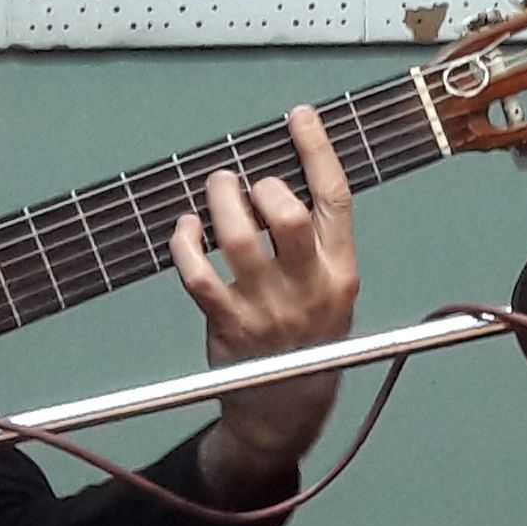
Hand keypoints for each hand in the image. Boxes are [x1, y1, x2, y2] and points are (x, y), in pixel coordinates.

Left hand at [172, 106, 361, 499]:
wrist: (285, 409)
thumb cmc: (306, 338)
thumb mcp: (332, 291)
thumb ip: (317, 243)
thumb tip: (275, 181)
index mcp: (342, 272)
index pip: (336, 199)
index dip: (318, 150)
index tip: (299, 116)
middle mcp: (308, 288)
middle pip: (289, 216)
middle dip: (263, 186)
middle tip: (245, 182)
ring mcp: (268, 309)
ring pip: (238, 238)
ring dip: (221, 202)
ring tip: (216, 190)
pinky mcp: (229, 324)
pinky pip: (197, 273)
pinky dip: (185, 242)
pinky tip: (186, 229)